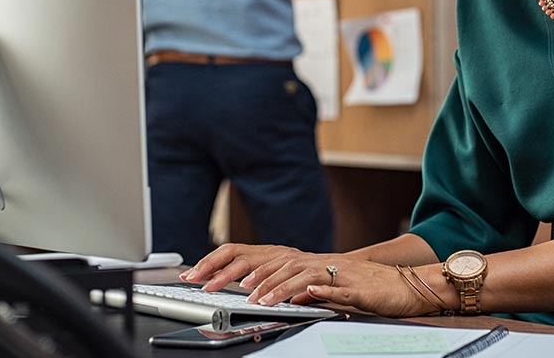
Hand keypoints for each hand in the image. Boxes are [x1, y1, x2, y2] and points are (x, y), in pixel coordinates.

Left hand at [180, 243, 314, 292]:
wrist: (360, 274)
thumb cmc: (321, 279)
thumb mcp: (286, 281)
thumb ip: (265, 283)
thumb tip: (242, 291)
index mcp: (272, 255)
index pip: (236, 253)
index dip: (212, 263)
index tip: (192, 276)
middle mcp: (285, 254)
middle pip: (249, 256)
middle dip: (224, 271)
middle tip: (207, 286)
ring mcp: (303, 261)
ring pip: (276, 268)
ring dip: (257, 282)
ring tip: (242, 295)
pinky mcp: (321, 271)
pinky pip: (300, 280)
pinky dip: (283, 289)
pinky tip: (270, 299)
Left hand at [249, 255, 435, 316]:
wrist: (410, 286)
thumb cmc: (378, 288)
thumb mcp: (342, 289)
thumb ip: (319, 291)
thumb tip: (296, 296)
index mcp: (329, 265)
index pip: (290, 264)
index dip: (267, 272)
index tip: (246, 283)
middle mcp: (335, 265)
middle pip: (294, 267)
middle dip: (267, 280)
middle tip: (247, 293)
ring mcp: (347, 276)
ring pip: (311, 276)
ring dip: (285, 287)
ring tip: (267, 299)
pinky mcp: (362, 289)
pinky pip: (341, 288)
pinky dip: (323, 290)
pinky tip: (309, 292)